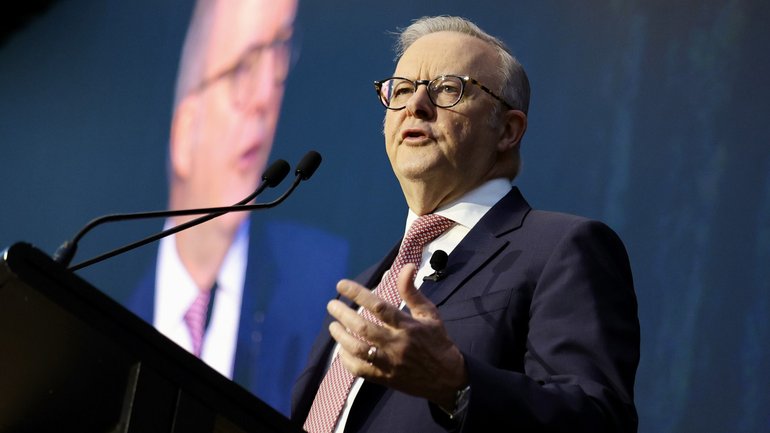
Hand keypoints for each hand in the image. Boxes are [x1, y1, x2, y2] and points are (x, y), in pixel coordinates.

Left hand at [327, 264, 467, 408]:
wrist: (447, 379)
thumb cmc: (437, 341)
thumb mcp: (430, 314)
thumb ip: (412, 292)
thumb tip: (407, 266)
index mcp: (408, 326)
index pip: (378, 306)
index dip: (357, 293)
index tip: (341, 285)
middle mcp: (397, 344)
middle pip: (363, 328)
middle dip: (343, 314)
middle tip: (332, 305)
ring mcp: (389, 363)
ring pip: (358, 349)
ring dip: (341, 337)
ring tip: (333, 326)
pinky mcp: (385, 378)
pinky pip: (360, 370)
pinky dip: (346, 360)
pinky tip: (342, 349)